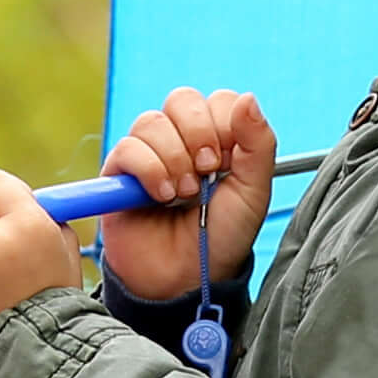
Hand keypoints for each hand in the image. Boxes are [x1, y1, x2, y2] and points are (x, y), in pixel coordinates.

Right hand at [87, 87, 272, 307]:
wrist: (186, 278)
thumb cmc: (220, 238)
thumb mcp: (253, 192)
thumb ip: (259, 144)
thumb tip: (248, 98)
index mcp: (217, 139)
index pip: (219, 101)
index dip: (225, 124)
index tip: (231, 161)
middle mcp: (181, 141)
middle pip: (182, 100)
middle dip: (199, 134)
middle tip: (208, 171)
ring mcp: (148, 154)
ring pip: (152, 122)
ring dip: (174, 158)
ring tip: (183, 194)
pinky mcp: (119, 173)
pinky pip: (128, 147)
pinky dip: (150, 170)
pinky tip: (161, 197)